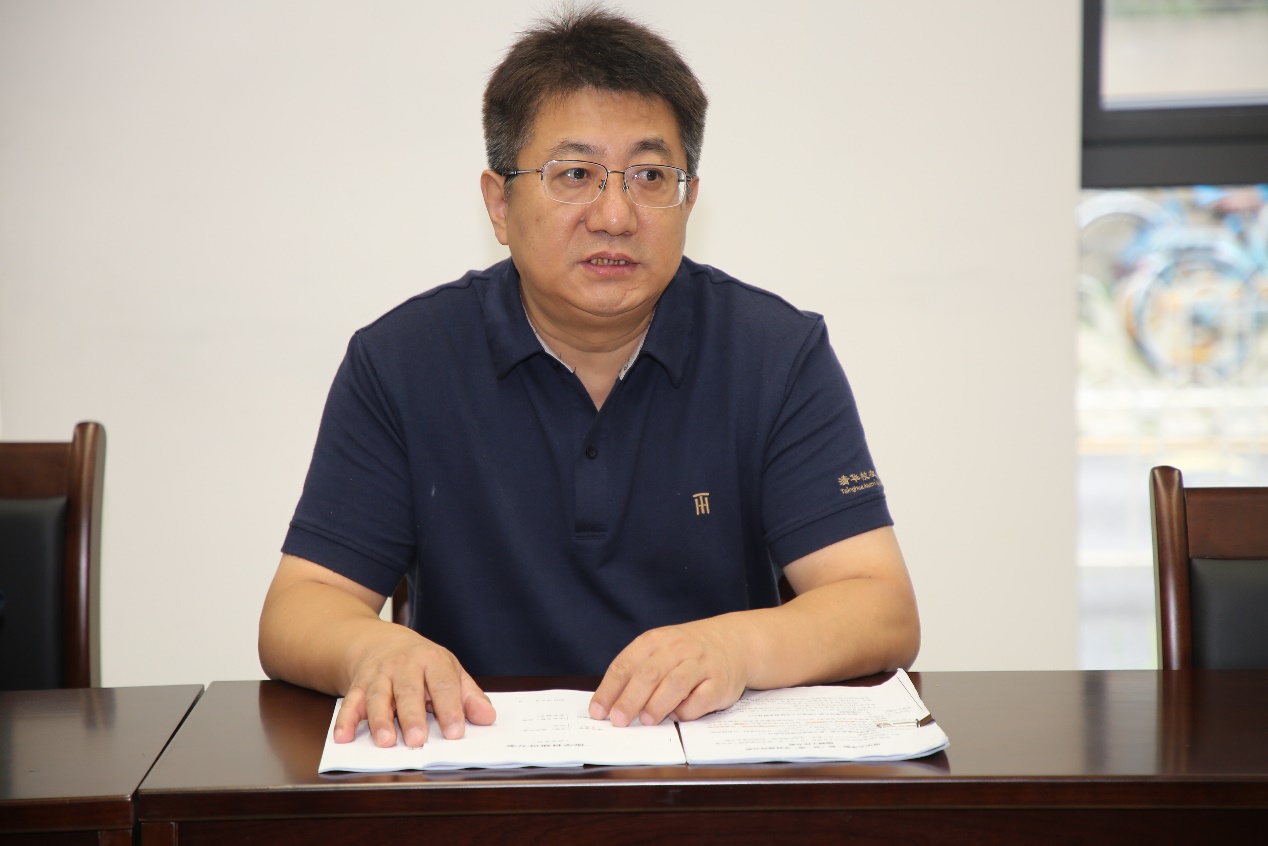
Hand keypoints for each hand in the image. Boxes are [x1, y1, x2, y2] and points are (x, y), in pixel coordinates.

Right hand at [332, 625, 494, 747]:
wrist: (381, 642)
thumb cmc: (422, 663)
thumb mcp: (450, 671)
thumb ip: (468, 696)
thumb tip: (488, 718)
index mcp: (432, 661)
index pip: (444, 685)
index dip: (451, 709)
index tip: (456, 733)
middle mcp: (404, 666)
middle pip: (409, 691)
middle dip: (412, 716)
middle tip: (417, 740)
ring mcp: (379, 675)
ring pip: (378, 696)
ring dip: (379, 719)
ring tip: (385, 741)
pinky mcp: (358, 685)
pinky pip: (350, 702)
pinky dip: (345, 720)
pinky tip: (343, 737)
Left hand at [588, 615, 750, 726]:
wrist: (732, 642)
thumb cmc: (686, 653)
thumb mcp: (659, 651)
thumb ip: (636, 673)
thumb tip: (610, 707)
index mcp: (655, 641)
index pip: (626, 665)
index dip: (609, 690)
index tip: (597, 711)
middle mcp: (678, 648)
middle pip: (649, 674)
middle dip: (630, 700)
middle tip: (618, 720)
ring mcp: (700, 664)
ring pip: (675, 684)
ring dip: (657, 705)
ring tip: (645, 720)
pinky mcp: (719, 682)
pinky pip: (700, 699)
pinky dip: (686, 710)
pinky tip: (677, 716)